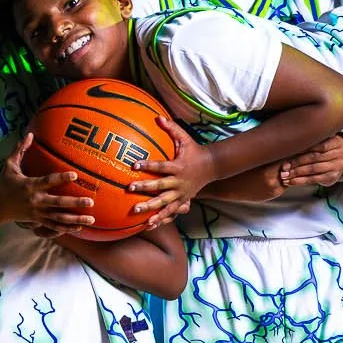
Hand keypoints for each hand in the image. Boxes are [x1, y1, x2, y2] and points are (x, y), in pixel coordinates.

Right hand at [0, 135, 94, 231]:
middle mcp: (36, 200)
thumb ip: (20, 150)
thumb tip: (30, 134)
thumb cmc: (5, 184)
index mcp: (30, 185)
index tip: (75, 175)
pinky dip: (67, 228)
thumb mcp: (9, 166)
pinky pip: (55, 226)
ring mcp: (38, 213)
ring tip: (91, 220)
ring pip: (59, 218)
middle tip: (90, 201)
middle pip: (58, 203)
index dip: (61, 178)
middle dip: (75, 203)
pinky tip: (80, 228)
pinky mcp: (38, 221)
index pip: (48, 181)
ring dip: (76, 220)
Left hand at [123, 116, 211, 230]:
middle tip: (130, 189)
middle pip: (160, 187)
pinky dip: (161, 219)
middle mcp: (179, 182)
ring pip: (164, 203)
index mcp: (178, 167)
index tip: (134, 165)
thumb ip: (171, 128)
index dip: (148, 165)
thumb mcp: (184, 138)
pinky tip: (149, 225)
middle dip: (145, 188)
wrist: (212, 167)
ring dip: (151, 208)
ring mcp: (181, 194)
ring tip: (137, 211)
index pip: (161, 166)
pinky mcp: (182, 202)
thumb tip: (157, 116)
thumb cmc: (194, 151)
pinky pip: (171, 213)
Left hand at [279, 132, 342, 189]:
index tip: (288, 153)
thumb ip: (311, 140)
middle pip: (315, 157)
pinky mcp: (333, 177)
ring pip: (314, 169)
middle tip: (284, 167)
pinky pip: (315, 179)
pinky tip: (292, 182)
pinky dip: (302, 181)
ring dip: (297, 173)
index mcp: (337, 141)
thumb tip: (289, 140)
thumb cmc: (326, 148)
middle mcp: (340, 153)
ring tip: (285, 176)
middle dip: (297, 162)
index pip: (318, 145)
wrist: (339, 161)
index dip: (303, 149)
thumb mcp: (324, 140)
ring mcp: (338, 166)